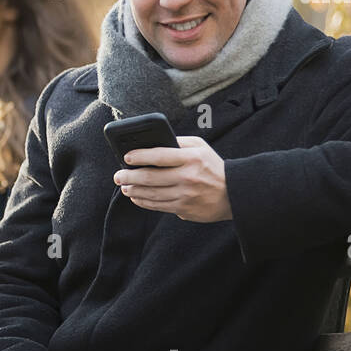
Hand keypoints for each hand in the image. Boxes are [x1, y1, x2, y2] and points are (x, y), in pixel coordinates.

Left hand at [114, 135, 231, 222]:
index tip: (126, 157)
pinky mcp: (184, 209)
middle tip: (117, 175)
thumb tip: (153, 142)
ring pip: (151, 194)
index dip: (139, 156)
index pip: (159, 156)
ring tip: (124, 186)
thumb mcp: (200, 148)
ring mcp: (185, 195)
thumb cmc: (213, 166)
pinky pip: (158, 206)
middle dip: (129, 176)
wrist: (233, 193)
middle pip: (150, 177)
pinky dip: (144, 201)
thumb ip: (178, 142)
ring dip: (133, 190)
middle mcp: (187, 177)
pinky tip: (136, 197)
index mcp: (191, 158)